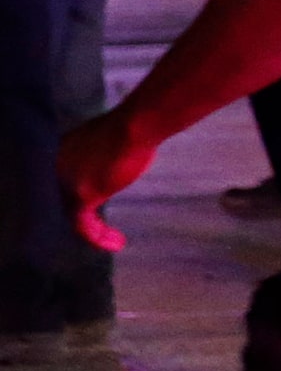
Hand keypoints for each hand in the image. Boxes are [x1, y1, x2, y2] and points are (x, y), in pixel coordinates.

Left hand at [59, 111, 155, 252]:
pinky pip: (83, 225)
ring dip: (95, 231)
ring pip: (73, 214)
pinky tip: (117, 243)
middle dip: (84, 217)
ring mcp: (66, 182)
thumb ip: (100, 156)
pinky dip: (99, 237)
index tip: (97, 211)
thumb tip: (111, 165)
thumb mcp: (108, 141)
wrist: (135, 127)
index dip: (77, 199)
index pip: (62, 182)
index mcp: (60, 152)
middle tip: (102, 230)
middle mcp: (55, 168)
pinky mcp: (81, 196)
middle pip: (64, 200)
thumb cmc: (130, 126)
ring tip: (115, 240)